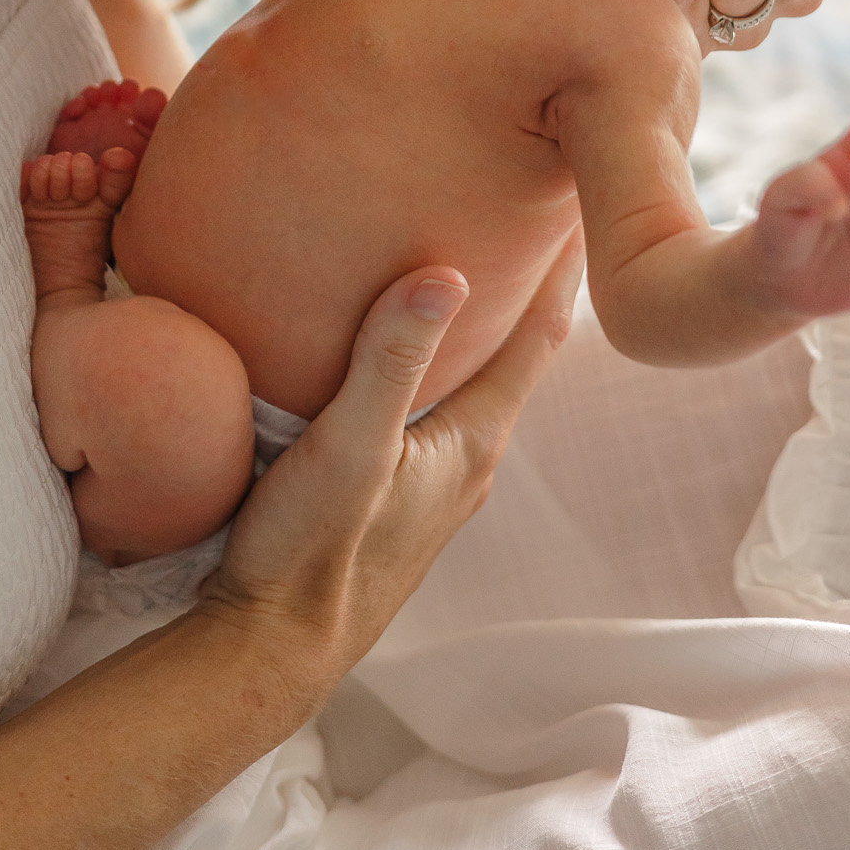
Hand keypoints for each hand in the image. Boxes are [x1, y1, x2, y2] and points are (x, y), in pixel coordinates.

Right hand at [197, 232, 585, 679]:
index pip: (539, 335)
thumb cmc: (310, 553)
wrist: (269, 651)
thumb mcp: (350, 446)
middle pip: (514, 351)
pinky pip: (433, 403)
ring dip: (480, 322)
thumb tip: (448, 271)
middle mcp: (467, 458)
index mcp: (472, 440)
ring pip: (472, 379)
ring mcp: (433, 479)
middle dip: (527, 281)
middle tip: (530, 208)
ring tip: (474, 256)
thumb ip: (393, 360)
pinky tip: (399, 343)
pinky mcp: (396, 491)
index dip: (561, 267)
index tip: (579, 198)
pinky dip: (436, 357)